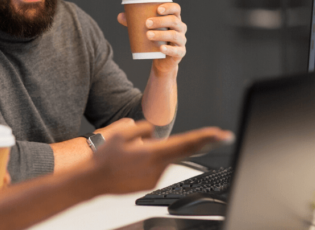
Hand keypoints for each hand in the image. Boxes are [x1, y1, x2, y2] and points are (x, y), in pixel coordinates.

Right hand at [90, 121, 231, 194]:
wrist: (93, 181)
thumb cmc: (104, 158)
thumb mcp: (120, 133)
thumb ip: (142, 128)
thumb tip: (153, 132)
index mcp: (153, 153)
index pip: (185, 144)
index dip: (205, 138)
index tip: (220, 134)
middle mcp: (157, 168)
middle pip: (181, 151)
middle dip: (201, 143)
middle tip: (221, 136)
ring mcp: (154, 179)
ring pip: (163, 158)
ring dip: (155, 152)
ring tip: (129, 154)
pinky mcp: (149, 185)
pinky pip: (155, 167)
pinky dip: (149, 161)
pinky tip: (130, 163)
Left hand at [117, 2, 186, 73]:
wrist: (161, 60)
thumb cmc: (154, 40)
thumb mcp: (145, 30)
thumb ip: (134, 23)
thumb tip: (120, 16)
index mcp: (174, 19)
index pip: (176, 9)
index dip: (169, 7)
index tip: (158, 9)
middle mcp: (180, 28)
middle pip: (174, 21)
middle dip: (160, 21)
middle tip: (146, 23)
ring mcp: (181, 40)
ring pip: (174, 35)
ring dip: (161, 34)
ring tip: (148, 35)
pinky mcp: (180, 52)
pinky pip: (177, 50)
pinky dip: (169, 49)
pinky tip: (161, 48)